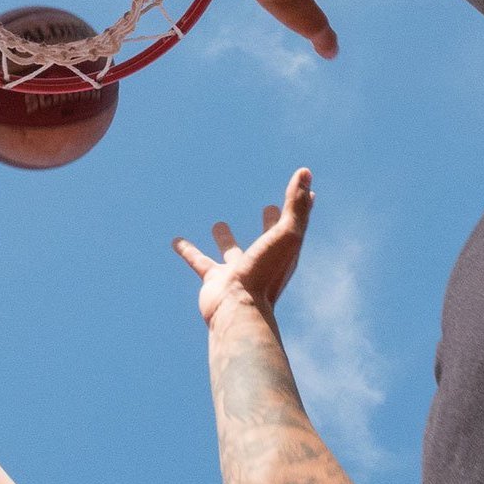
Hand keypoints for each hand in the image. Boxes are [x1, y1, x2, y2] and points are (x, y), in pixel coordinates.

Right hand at [173, 168, 313, 323]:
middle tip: (269, 208)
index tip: (307, 191)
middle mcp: (262, 262)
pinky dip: (187, 251)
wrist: (240, 310)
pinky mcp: (213, 279)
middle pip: (268, 239)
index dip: (301, 207)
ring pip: (231, 251)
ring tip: (218, 225)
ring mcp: (238, 272)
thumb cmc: (266, 272)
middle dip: (270, 223)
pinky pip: (198, 261)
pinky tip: (175, 241)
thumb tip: (305, 173)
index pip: (295, 224)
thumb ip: (295, 203)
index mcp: (284, 252)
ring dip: (226, 239)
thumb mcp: (287, 232)